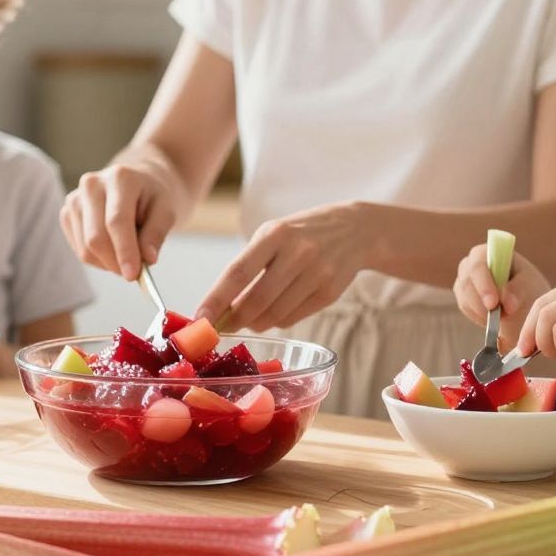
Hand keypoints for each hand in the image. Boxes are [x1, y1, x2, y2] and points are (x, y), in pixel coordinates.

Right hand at [61, 160, 178, 281]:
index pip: (117, 221)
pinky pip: (79, 250)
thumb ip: (156, 234)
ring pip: (85, 248)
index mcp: (120, 178)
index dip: (124, 250)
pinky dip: (98, 259)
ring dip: (108, 263)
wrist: (136, 182)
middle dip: (115, 262)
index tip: (133, 275)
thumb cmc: (153, 197)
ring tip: (128, 253)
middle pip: (96, 237)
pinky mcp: (66, 214)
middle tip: (135, 273)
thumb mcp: (166, 211)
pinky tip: (113, 248)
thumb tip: (147, 259)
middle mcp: (92, 185)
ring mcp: (75, 199)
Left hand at [198, 203, 374, 331]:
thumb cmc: (302, 233)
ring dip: (256, 322)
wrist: (355, 230)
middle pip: (256, 301)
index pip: (238, 272)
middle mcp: (297, 253)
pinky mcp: (330, 293)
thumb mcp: (273, 234)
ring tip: (251, 316)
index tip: (200, 319)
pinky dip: (278, 320)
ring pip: (274, 315)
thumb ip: (249, 265)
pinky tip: (277, 308)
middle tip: (223, 325)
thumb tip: (221, 306)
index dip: (216, 299)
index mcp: (275, 234)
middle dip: (235, 319)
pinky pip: (293, 318)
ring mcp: (317, 274)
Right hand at [453, 245, 549, 351]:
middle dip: (481, 303)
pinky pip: (466, 309)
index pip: (478, 265)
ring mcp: (463, 280)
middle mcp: (470, 263)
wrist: (524, 300)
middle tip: (498, 317)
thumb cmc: (527, 284)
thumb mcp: (528, 284)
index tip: (494, 303)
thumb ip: (516, 290)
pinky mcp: (462, 296)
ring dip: (483, 312)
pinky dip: (480, 316)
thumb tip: (506, 303)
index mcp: (487, 252)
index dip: (484, 284)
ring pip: (465, 298)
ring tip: (504, 316)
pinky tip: (495, 317)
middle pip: (467, 283)